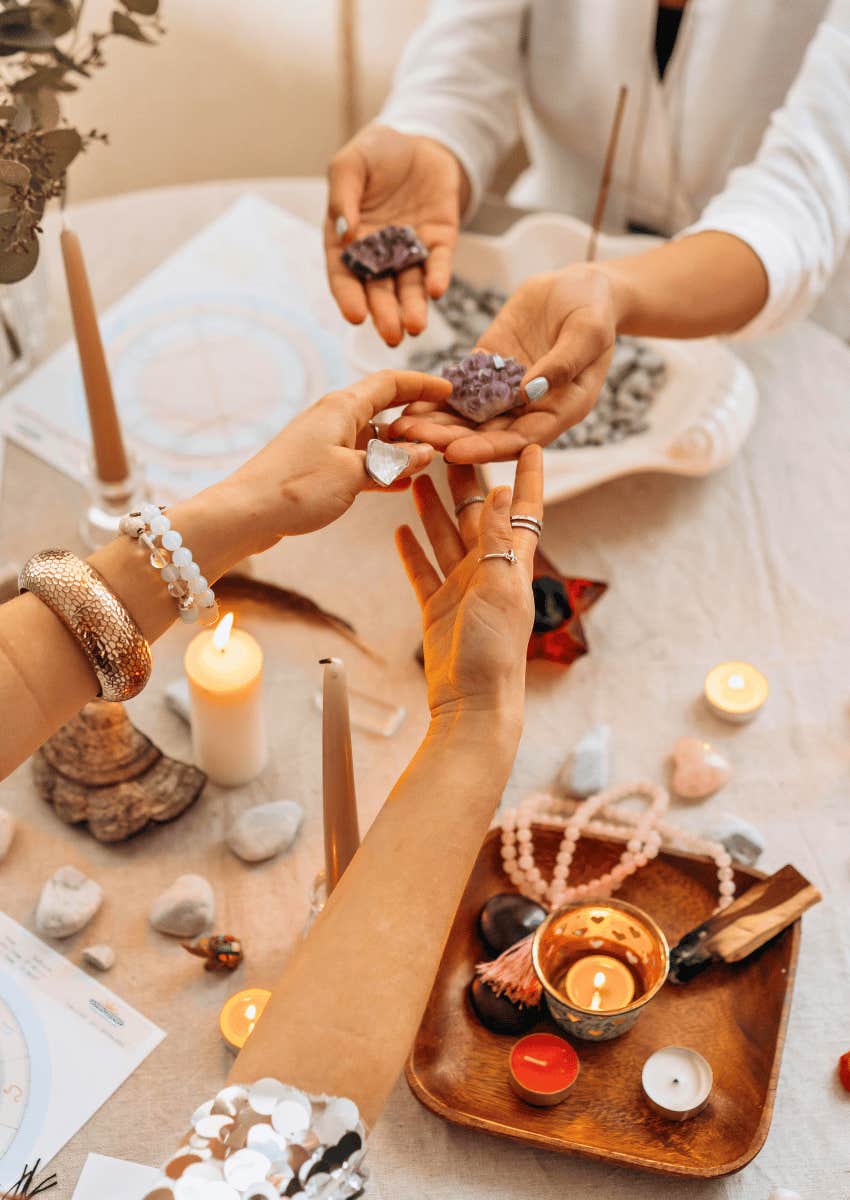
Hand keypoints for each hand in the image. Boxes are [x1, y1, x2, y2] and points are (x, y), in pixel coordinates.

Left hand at [224, 370, 451, 549]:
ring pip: (374, 438)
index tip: (450, 389)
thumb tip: (425, 452)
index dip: (422, 384)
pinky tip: (402, 483)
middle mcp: (334, 418)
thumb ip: (393, 463)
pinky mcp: (319, 467)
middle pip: (385, 409)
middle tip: (448, 431)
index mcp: (342, 407)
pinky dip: (382, 469)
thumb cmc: (296, 488)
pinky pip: (361, 461)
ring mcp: (326, 443)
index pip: (390, 383)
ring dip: (401, 448)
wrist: (245, 514)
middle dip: (417, 419)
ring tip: (432, 459)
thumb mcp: (354, 474)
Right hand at [325, 125, 465, 345]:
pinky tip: (437, 291)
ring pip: (410, 286)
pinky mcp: (437, 243)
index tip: (356, 316)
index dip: (349, 297)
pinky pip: (438, 264)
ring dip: (413, 308)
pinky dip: (438, 277)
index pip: (344, 275)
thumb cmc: (376, 153)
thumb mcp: (350, 163)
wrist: (419, 141)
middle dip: (385, 314)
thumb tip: (344, 233)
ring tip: (415, 328)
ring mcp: (409, 251)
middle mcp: (377, 254)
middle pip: (379, 290)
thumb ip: (342, 195)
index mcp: (347, 241)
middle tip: (392, 335)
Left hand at [389, 264, 618, 462]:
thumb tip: (529, 392)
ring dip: (436, 424)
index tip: (455, 452)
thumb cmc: (595, 310)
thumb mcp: (587, 332)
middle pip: (488, 435)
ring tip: (400, 426)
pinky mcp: (488, 369)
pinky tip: (406, 400)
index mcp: (560, 410)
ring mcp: (507, 391)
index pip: (521, 440)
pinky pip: (460, 389)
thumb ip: (562, 363)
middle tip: (412, 442)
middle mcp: (531, 409)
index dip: (488, 448)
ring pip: (468, 417)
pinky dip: (436, 398)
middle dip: (450, 440)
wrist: (582, 287)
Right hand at [395, 445, 542, 719]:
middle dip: (466, 481)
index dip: (528, 477)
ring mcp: (462, 588)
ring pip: (444, 537)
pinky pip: (422, 571)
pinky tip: (400, 530)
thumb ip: (499, 539)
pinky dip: (412, 551)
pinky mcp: (437, 607)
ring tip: (418, 476)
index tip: (530, 444)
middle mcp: (488, 570)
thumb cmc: (495, 650)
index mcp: (513, 563)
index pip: (524, 510)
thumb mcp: (500, 587)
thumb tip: (501, 490)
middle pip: (476, 515)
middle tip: (449, 445)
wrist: (472, 701)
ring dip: (433, 508)